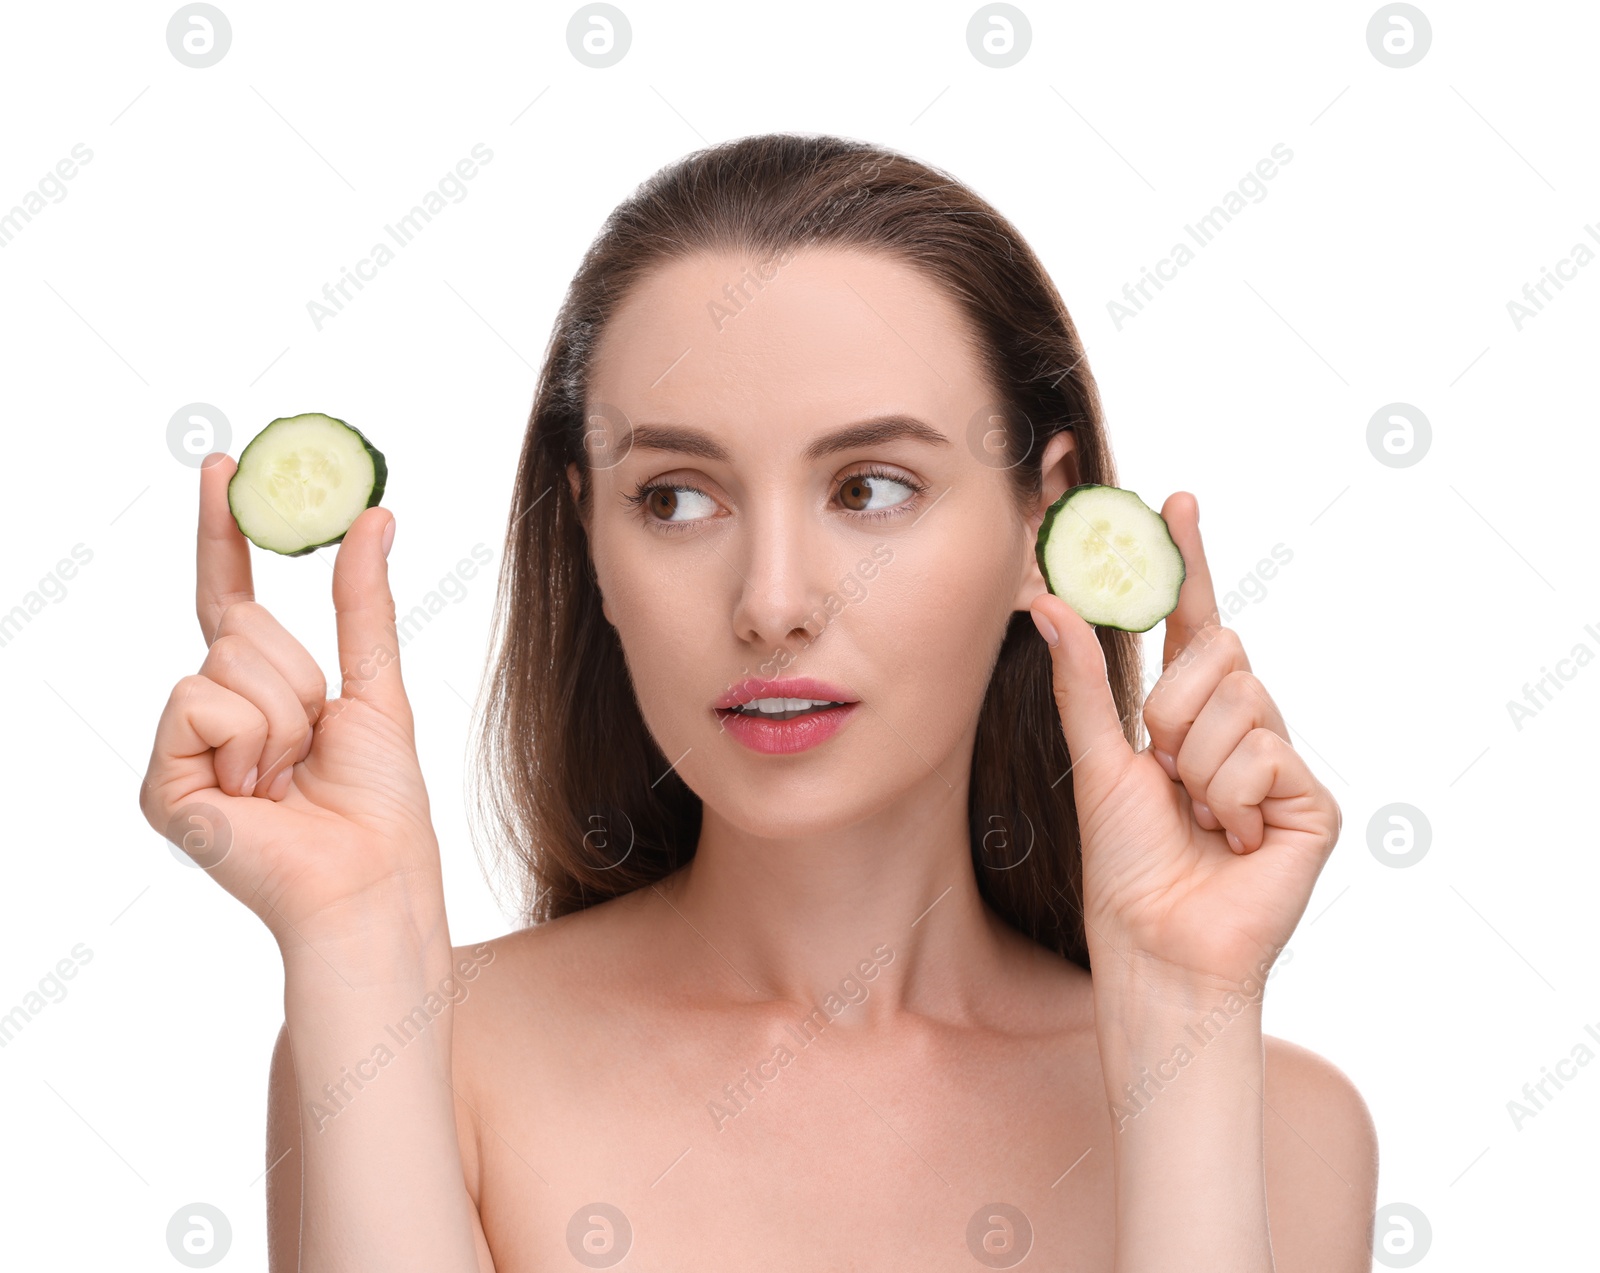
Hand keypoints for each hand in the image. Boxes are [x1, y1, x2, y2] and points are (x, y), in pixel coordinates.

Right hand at [139, 454, 445, 954]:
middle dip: (298, 674)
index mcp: (262, 692)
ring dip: (283, 714)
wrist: (374, 876)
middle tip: (315, 741)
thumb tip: (375, 515)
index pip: (231, 596)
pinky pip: (198, 702)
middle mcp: (214, 713)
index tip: (223, 466)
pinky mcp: (163, 784)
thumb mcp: (378, 685)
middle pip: (242, 626)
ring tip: (291, 775)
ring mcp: (184, 748)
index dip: (225, 533)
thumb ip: (363, 602)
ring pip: (226, 661)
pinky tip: (259, 791)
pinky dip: (248, 739)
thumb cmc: (380, 802)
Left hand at [1029, 491, 1338, 989]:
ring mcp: (1279, 762)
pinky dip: (1231, 797)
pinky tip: (1233, 840)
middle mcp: (1240, 728)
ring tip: (1198, 816)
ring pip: (1243, 699)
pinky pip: (1266, 753)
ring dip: (1198, 763)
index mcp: (1187, 716)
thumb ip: (1081, 678)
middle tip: (1165, 771)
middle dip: (1175, 708)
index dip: (1188, 563)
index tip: (1178, 500)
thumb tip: (1048, 599)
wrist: (1156, 943)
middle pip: (1220, 653)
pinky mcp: (1310, 802)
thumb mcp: (1097, 757)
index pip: (1193, 623)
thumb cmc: (1124, 863)